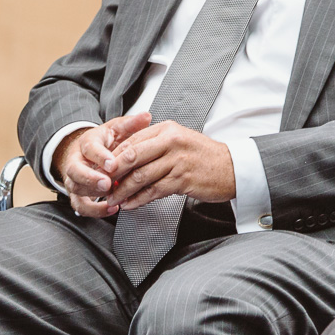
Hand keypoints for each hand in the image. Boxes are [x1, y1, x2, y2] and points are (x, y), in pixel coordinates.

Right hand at [53, 112, 152, 216]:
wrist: (85, 153)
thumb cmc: (102, 143)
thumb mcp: (116, 129)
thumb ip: (131, 124)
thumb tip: (146, 116)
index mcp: (87, 143)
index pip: (89, 148)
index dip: (100, 156)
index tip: (112, 164)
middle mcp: (76, 161)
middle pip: (75, 171)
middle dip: (90, 178)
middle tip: (107, 183)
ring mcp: (75, 179)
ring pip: (77, 188)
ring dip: (94, 194)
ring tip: (113, 198)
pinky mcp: (77, 194)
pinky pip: (81, 206)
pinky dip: (95, 210)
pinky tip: (111, 209)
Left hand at [105, 121, 235, 209]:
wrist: (233, 168)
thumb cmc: (204, 156)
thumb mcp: (179, 141)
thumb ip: (155, 144)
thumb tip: (126, 156)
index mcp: (167, 129)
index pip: (132, 140)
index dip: (114, 156)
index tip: (102, 168)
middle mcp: (171, 141)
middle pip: (132, 156)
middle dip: (113, 173)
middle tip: (101, 184)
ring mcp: (177, 160)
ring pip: (141, 176)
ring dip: (123, 190)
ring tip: (113, 199)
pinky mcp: (183, 179)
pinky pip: (154, 191)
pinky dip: (138, 199)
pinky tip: (130, 205)